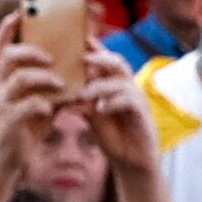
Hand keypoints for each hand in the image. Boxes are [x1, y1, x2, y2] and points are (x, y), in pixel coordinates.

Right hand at [0, 17, 66, 167]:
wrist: (11, 157)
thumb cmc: (28, 123)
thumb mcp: (41, 97)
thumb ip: (54, 80)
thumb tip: (82, 64)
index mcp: (6, 77)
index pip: (0, 45)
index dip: (8, 27)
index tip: (20, 13)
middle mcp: (1, 86)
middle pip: (9, 56)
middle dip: (32, 52)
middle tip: (52, 58)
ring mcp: (3, 103)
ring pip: (19, 78)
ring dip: (44, 77)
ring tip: (61, 83)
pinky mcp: (10, 122)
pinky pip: (27, 106)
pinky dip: (43, 104)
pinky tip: (53, 110)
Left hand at [78, 45, 158, 173]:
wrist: (131, 161)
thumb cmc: (111, 135)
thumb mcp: (90, 114)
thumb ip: (79, 98)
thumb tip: (58, 85)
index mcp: (115, 84)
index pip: (106, 60)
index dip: (94, 48)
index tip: (78, 39)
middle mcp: (128, 87)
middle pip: (118, 62)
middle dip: (100, 58)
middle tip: (81, 59)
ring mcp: (138, 100)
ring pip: (122, 81)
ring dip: (100, 86)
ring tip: (83, 94)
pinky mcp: (143, 114)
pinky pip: (130, 101)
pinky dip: (113, 102)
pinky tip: (99, 109)